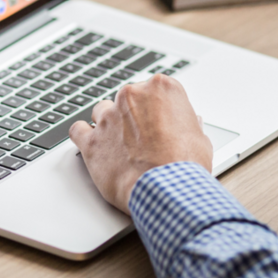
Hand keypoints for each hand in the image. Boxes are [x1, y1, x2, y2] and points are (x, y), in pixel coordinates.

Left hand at [69, 74, 212, 213]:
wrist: (166, 189)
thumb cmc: (185, 165)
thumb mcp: (200, 139)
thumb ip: (189, 124)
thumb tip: (190, 123)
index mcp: (161, 88)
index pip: (155, 90)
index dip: (157, 109)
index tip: (160, 123)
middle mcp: (132, 96)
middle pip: (127, 99)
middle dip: (133, 116)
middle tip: (143, 139)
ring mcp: (108, 117)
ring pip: (101, 111)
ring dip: (109, 125)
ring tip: (120, 146)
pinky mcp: (91, 140)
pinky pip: (78, 130)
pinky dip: (84, 137)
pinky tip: (93, 145)